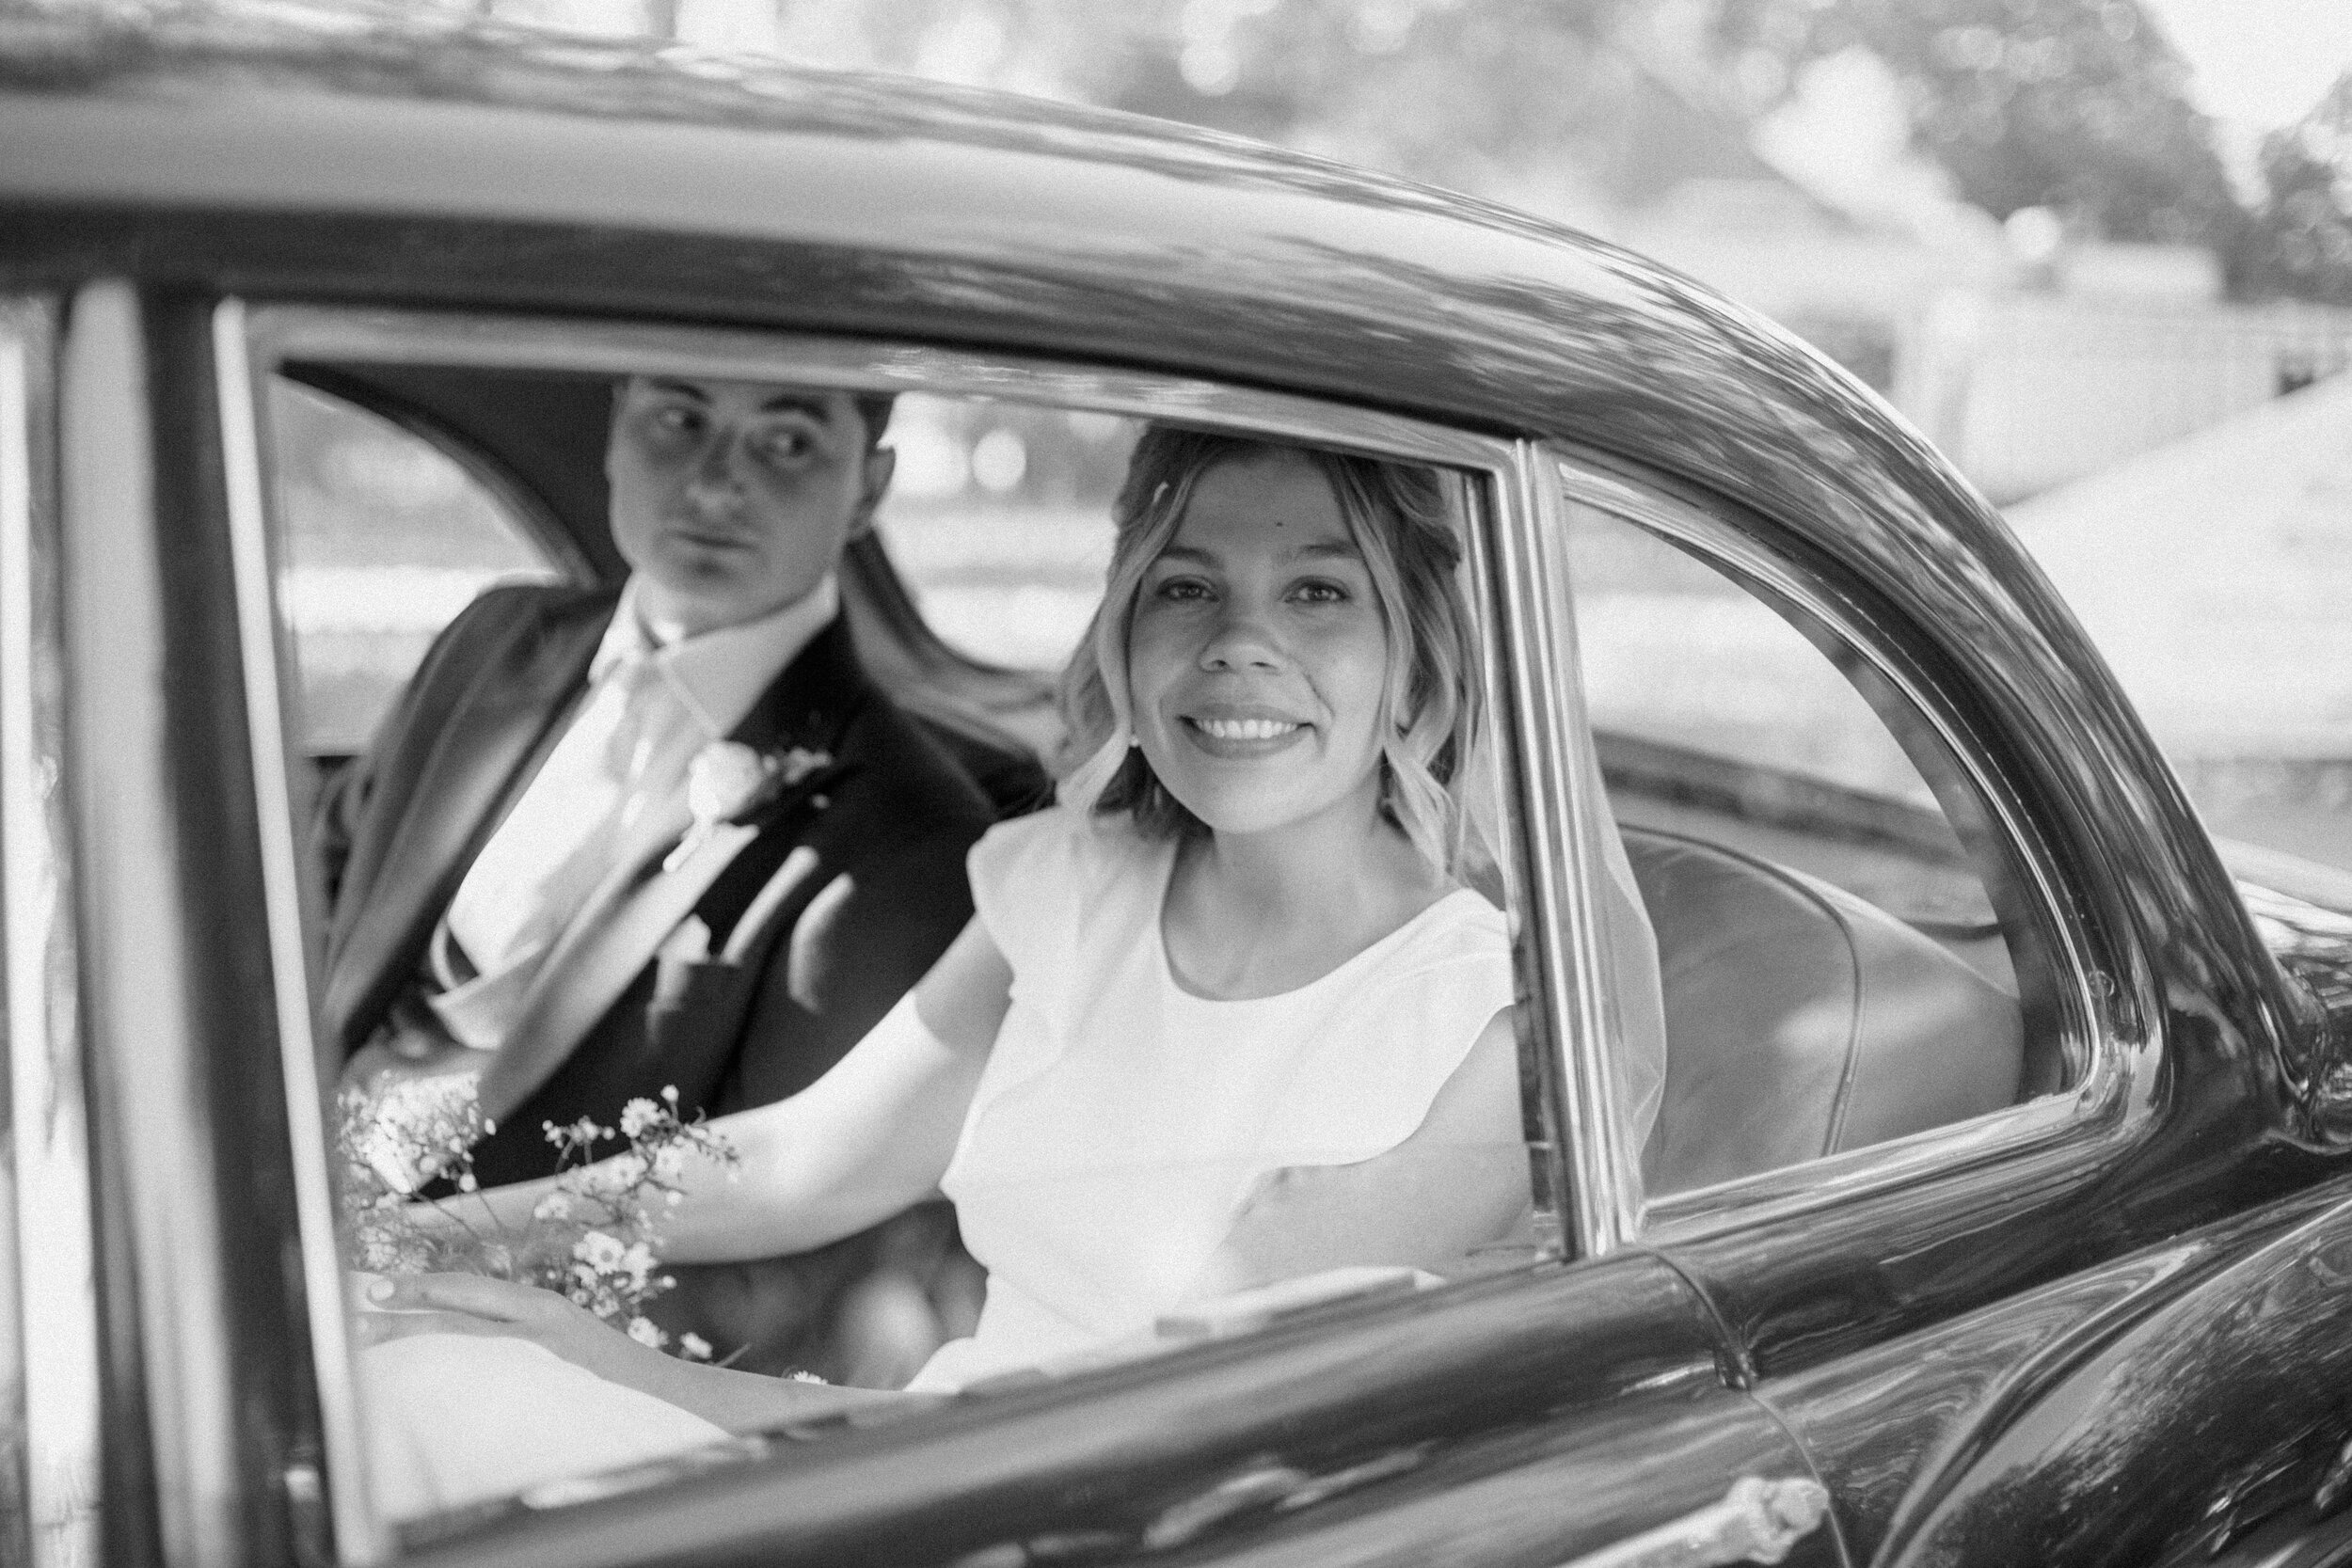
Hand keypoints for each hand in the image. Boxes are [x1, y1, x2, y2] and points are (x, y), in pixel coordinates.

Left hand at [354, 1273, 646, 1387]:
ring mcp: (543, 1342)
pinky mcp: (547, 1371)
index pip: (471, 1290)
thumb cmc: (614, 1383)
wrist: (668, 1396)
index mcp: (541, 1308)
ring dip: (414, 1328)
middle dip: (408, 1299)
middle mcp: (539, 1315)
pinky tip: (419, 1369)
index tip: (382, 1287)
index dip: (424, 1285)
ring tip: (369, 1330)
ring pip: (465, 1328)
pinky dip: (450, 1362)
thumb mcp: (565, 1351)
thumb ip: (523, 1344)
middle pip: (461, 1300)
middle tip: (361, 1299)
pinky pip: (488, 1364)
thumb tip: (474, 1351)